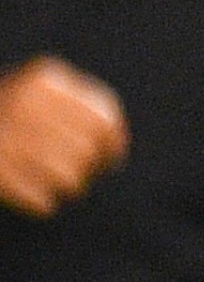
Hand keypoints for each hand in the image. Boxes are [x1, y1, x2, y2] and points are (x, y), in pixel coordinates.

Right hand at [0, 56, 127, 215]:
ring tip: (56, 185)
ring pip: (69, 177)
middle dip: (89, 168)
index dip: (114, 142)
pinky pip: (42, 200)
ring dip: (68, 187)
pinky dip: (42, 203)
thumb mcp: (36, 95)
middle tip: (80, 176)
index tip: (112, 159)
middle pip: (87, 150)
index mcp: (44, 79)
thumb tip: (115, 144)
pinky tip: (36, 198)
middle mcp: (26, 102)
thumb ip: (74, 110)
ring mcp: (6, 136)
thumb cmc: (3, 114)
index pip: (102, 117)